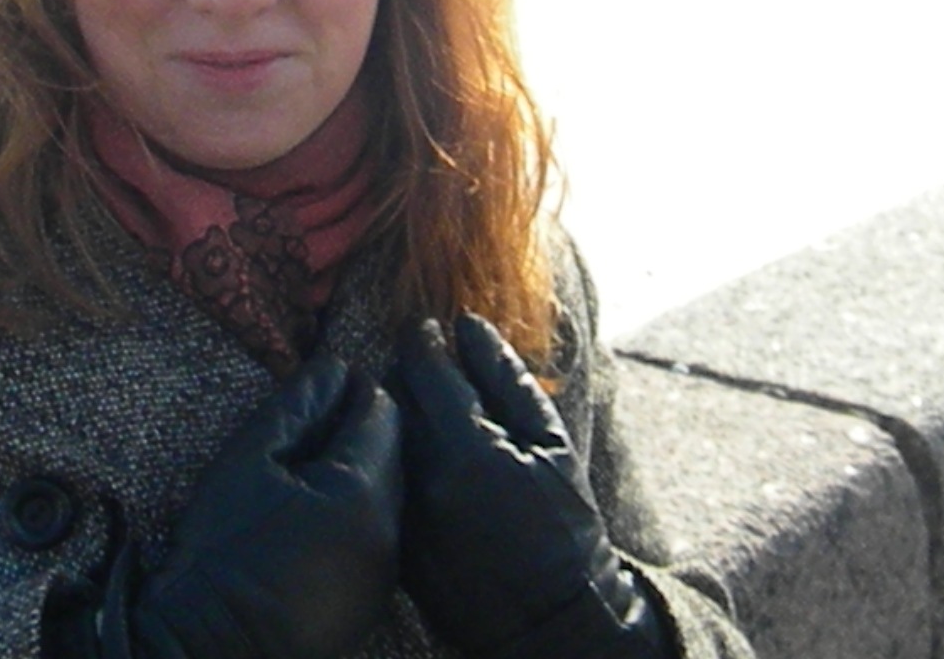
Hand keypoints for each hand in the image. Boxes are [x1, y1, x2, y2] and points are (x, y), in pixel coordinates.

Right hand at [51, 353, 401, 658]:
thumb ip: (298, 405)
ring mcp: (388, 574)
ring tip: (313, 468)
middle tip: (317, 422)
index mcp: (361, 493)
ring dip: (364, 472)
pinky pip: (383, 537)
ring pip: (393, 496)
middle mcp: (391, 534)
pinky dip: (362, 514)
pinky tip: (320, 516)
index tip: (328, 382)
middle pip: (396, 453)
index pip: (382, 413)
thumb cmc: (219, 549)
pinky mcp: (375, 601)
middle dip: (363, 429)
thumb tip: (335, 366)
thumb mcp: (248, 460)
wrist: (208, 647)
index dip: (357, 388)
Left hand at [393, 313, 668, 658]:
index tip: (427, 326)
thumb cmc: (564, 527)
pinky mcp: (393, 542)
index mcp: (465, 448)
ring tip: (428, 415)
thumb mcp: (550, 443)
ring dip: (396, 414)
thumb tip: (469, 325)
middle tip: (428, 368)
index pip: (422, 367)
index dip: (422, 337)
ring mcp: (401, 514)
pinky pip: (381, 478)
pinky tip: (424, 462)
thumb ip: (506, 378)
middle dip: (405, 373)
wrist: (551, 618)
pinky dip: (396, 458)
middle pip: (389, 397)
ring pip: (379, 437)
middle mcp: (421, 480)